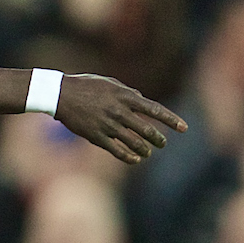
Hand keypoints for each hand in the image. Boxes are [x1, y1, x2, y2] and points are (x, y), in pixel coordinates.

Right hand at [54, 74, 186, 163]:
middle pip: (147, 130)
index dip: (171, 120)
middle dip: (158, 139)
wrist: (60, 95)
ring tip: (147, 152)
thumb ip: (127, 91)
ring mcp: (109, 125)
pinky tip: (135, 160)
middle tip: (162, 144)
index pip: (154, 110)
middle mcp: (119, 111)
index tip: (184, 128)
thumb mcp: (108, 82)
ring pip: (135, 143)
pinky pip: (118, 151)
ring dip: (145, 150)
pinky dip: (129, 157)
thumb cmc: (84, 85)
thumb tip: (142, 98)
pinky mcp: (97, 137)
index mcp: (125, 96)